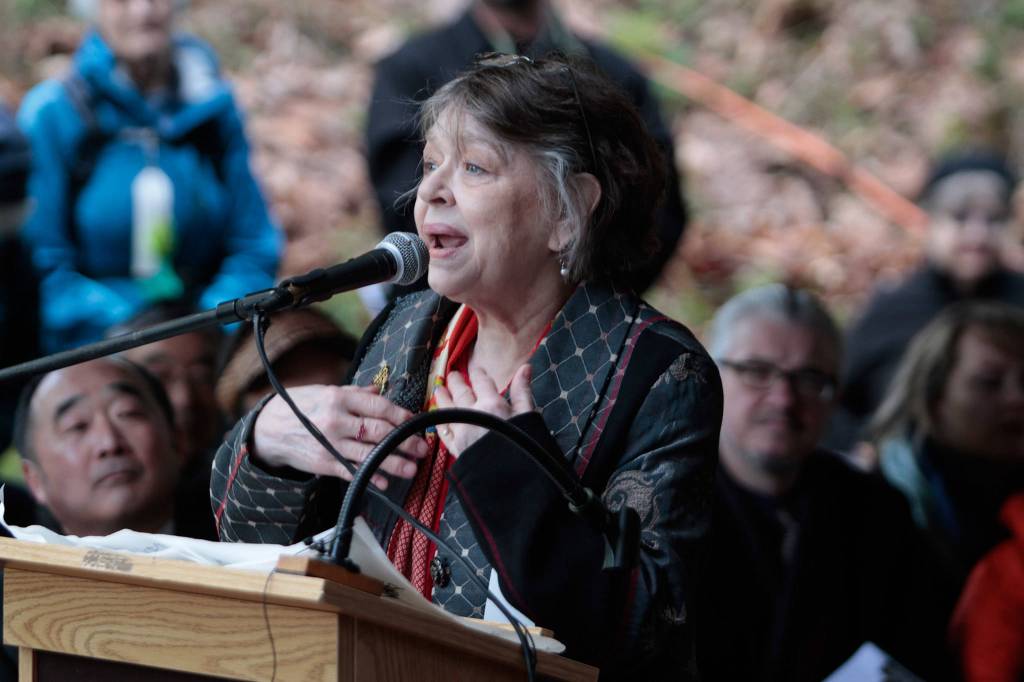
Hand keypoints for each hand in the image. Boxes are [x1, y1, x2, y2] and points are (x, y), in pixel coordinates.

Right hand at [252, 384, 429, 488]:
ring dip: (394, 463)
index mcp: (339, 398)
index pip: (378, 407)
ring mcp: (330, 444)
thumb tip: (379, 390)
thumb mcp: (324, 391)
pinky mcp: (324, 463)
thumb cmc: (299, 407)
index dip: (402, 415)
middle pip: (379, 432)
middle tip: (422, 448)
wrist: (267, 429)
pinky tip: (385, 482)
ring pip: (369, 455)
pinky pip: (352, 472)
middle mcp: (336, 421)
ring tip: (412, 468)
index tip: (416, 422)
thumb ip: (354, 393)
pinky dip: (370, 478)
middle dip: (404, 441)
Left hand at [433, 364, 534, 456]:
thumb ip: (523, 391)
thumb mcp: (528, 416)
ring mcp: (461, 431)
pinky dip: (440, 422)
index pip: (481, 382)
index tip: (475, 369)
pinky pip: (443, 431)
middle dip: (456, 381)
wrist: (512, 478)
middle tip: (452, 375)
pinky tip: (437, 417)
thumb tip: (525, 367)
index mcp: (492, 405)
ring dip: (443, 397)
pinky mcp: (456, 448)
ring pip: (447, 409)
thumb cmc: (524, 447)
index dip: (478, 373)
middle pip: (461, 392)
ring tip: (439, 389)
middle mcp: (473, 415)